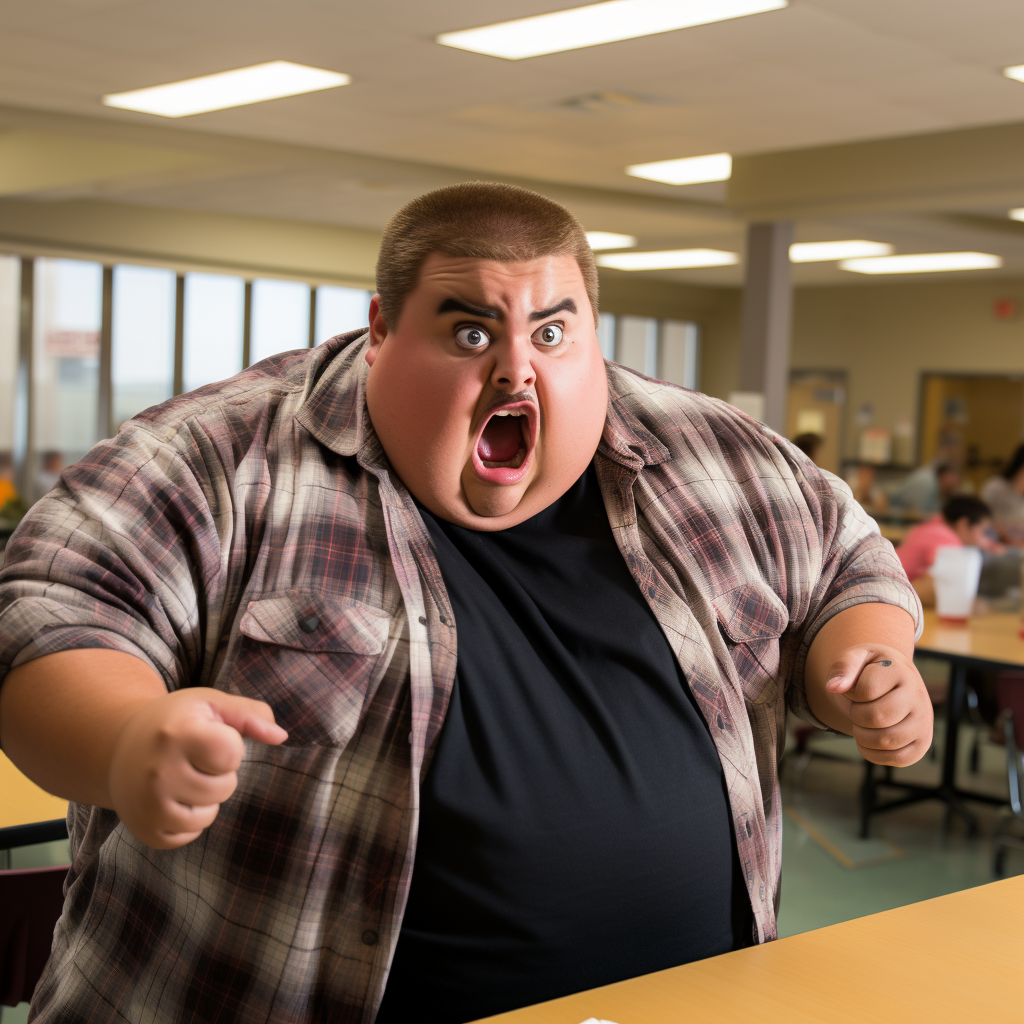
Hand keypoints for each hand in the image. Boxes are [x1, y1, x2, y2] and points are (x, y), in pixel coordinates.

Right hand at [108, 687, 286, 849]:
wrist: (116, 745)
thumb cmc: (176, 721)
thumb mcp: (210, 705)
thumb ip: (250, 715)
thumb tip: (282, 737)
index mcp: (177, 735)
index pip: (231, 754)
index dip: (229, 746)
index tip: (209, 737)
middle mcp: (158, 772)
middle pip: (225, 787)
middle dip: (220, 774)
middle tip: (195, 760)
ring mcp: (147, 805)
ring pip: (208, 816)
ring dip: (207, 799)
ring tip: (185, 778)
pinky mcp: (144, 829)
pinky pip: (188, 835)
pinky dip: (189, 820)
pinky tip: (173, 797)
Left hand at [824, 645, 932, 766]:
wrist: (891, 681)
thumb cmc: (869, 670)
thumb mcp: (855, 659)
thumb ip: (843, 667)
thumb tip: (834, 687)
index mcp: (901, 670)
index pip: (867, 690)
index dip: (851, 692)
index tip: (856, 688)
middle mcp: (918, 696)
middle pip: (877, 717)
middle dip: (856, 715)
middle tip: (858, 708)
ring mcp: (924, 722)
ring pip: (885, 741)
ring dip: (862, 736)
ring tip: (863, 723)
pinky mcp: (922, 744)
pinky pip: (896, 759)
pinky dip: (874, 754)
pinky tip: (870, 739)